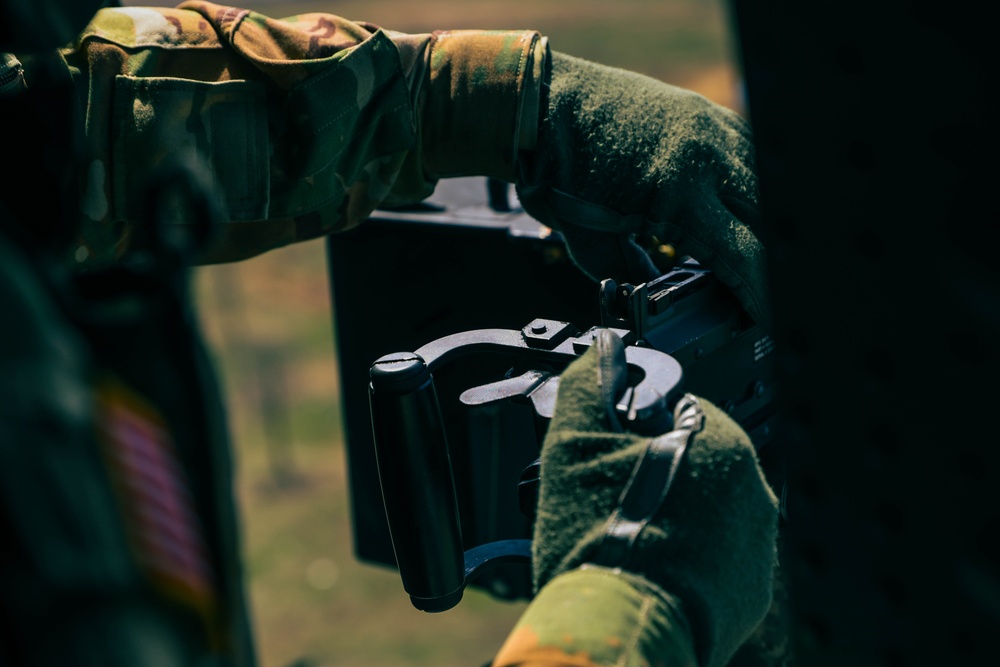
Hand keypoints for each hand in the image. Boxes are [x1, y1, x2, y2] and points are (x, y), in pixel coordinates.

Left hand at [517, 52, 768, 325]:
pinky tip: (734, 204)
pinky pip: (746, 151)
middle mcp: (705, 156)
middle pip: (765, 218)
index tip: (761, 314)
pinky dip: (746, 183)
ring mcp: (709, 128)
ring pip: (762, 182)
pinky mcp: (704, 113)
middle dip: (764, 259)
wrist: (541, 106)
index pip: (741, 253)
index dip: (756, 291)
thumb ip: (628, 274)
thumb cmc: (556, 169)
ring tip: (744, 249)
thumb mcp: (588, 241)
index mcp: (678, 192)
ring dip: (758, 219)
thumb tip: (652, 297)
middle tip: (751, 286)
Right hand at [533, 330, 777, 666]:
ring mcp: (757, 548)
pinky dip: (684, 561)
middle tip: (610, 501)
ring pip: (704, 514)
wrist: (620, 627)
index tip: (610, 456)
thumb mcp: (574, 442)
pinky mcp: (749, 595)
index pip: (680, 413)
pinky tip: (647, 569)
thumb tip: (601, 350)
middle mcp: (753, 492)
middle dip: (655, 476)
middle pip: (693, 465)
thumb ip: (589, 381)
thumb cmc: (602, 537)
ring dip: (671, 518)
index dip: (636, 430)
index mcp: (722, 442)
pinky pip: (714, 561)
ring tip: (624, 540)